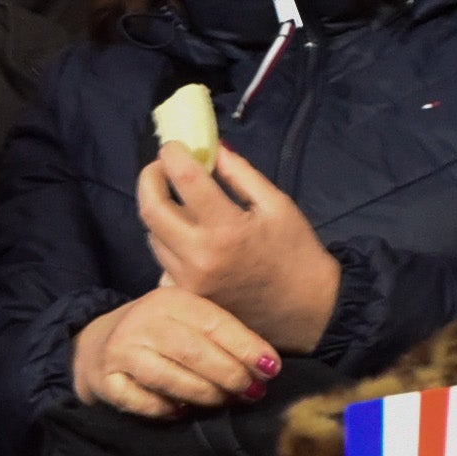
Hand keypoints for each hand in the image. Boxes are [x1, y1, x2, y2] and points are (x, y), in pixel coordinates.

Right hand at [71, 283, 280, 422]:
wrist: (98, 342)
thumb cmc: (160, 334)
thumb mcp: (187, 321)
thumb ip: (220, 336)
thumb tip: (265, 366)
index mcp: (170, 300)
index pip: (214, 323)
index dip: (246, 347)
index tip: (271, 369)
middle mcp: (143, 320)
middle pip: (194, 352)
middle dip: (230, 375)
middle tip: (252, 393)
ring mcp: (120, 350)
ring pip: (168, 378)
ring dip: (204, 394)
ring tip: (225, 402)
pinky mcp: (105, 379)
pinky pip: (141, 401)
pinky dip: (165, 409)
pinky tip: (181, 411)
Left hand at [138, 143, 345, 349]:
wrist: (307, 310)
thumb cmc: (296, 253)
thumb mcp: (277, 204)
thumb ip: (241, 174)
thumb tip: (211, 148)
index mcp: (227, 230)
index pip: (184, 180)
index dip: (172, 154)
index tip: (173, 145)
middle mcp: (200, 257)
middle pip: (150, 210)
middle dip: (149, 179)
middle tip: (160, 168)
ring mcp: (189, 281)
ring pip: (152, 236)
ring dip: (158, 212)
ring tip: (177, 200)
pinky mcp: (187, 297)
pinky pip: (163, 263)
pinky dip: (168, 244)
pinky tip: (186, 237)